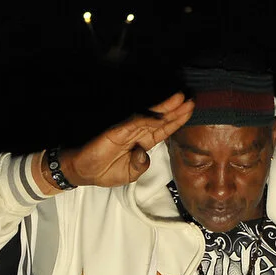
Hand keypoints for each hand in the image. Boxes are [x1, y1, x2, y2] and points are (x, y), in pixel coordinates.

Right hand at [53, 94, 194, 188]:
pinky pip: (133, 124)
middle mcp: (137, 134)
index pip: (164, 130)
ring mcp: (126, 131)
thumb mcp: (130, 175)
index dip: (177, 121)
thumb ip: (141, 166)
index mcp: (143, 144)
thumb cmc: (106, 172)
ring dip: (164, 109)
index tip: (190, 111)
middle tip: (191, 100)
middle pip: (160, 120)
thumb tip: (144, 154)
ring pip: (149, 117)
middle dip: (176, 111)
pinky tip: (158, 117)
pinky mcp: (115, 132)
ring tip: (179, 99)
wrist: (85, 172)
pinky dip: (145, 120)